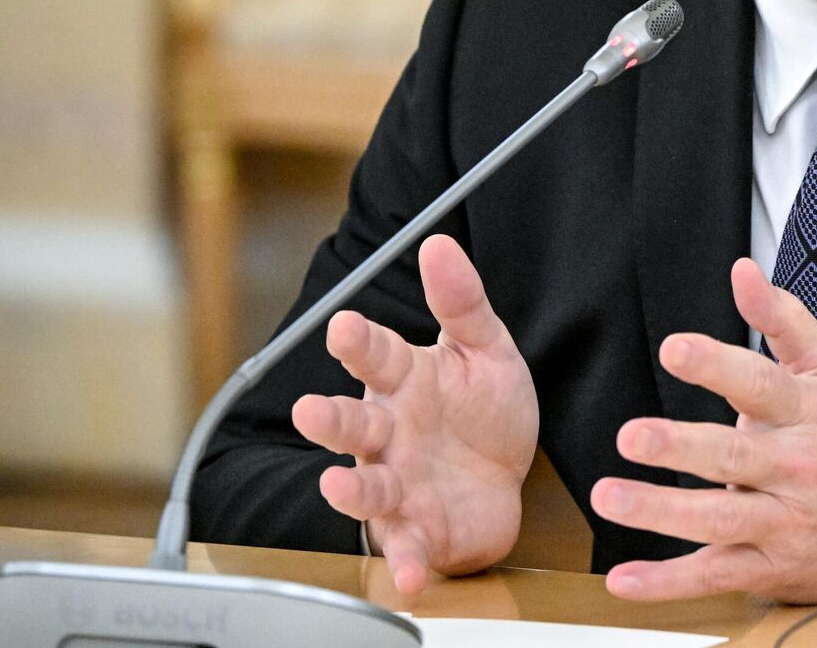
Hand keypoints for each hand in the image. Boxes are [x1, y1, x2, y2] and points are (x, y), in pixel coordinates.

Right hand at [290, 233, 537, 593]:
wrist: (505, 480)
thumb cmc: (482, 411)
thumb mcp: (486, 350)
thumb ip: (462, 302)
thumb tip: (440, 243)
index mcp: (403, 381)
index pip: (375, 356)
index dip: (359, 342)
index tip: (346, 326)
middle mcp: (388, 432)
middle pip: (352, 424)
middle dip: (331, 419)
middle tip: (311, 410)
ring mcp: (397, 483)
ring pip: (365, 486)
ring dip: (350, 490)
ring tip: (337, 485)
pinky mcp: (416, 529)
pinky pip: (406, 547)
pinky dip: (405, 562)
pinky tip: (409, 573)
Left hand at [591, 259, 816, 603]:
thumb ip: (782, 318)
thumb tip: (742, 271)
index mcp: (809, 413)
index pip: (762, 384)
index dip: (718, 366)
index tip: (676, 350)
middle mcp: (797, 468)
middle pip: (735, 457)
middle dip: (680, 446)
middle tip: (632, 436)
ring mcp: (784, 522)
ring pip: (720, 519)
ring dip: (661, 511)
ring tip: (611, 496)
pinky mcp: (771, 568)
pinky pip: (715, 575)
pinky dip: (668, 582)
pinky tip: (625, 578)